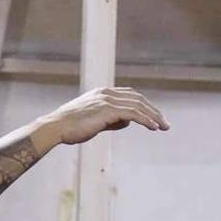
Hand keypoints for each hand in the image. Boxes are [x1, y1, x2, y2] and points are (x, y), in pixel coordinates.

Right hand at [36, 87, 168, 146]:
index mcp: (103, 93)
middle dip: (153, 111)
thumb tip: (127, 122)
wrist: (56, 127)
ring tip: (163, 127)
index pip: (130, 95)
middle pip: (138, 99)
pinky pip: (133, 114)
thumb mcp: (94, 122)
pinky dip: (145, 120)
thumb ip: (112, 120)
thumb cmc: (71, 127)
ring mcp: (107, 100)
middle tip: (165, 123)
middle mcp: (107, 93)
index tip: (154, 117)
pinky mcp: (108, 110)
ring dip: (153, 116)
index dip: (145, 105)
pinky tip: (153, 127)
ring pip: (138, 106)